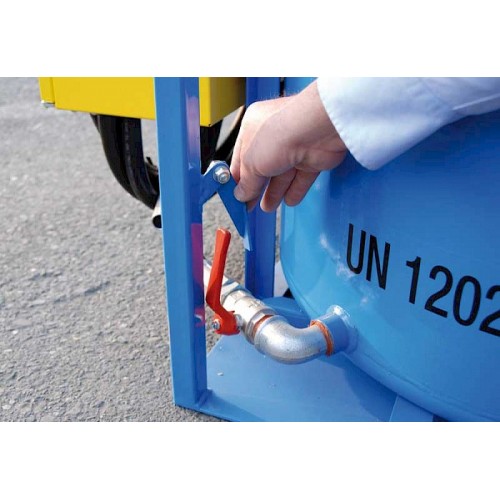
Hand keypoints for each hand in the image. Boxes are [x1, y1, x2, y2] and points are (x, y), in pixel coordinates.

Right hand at [230, 81, 346, 211]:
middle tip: (250, 205)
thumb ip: (246, 183)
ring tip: (267, 207)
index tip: (235, 196)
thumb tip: (241, 195)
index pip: (241, 157)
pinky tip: (289, 201)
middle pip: (262, 168)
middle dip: (256, 188)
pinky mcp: (312, 158)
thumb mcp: (250, 163)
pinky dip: (295, 190)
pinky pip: (301, 178)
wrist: (316, 131)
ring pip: (282, 175)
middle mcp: (273, 135)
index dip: (238, 179)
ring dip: (274, 192)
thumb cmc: (280, 133)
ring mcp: (293, 146)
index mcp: (252, 127)